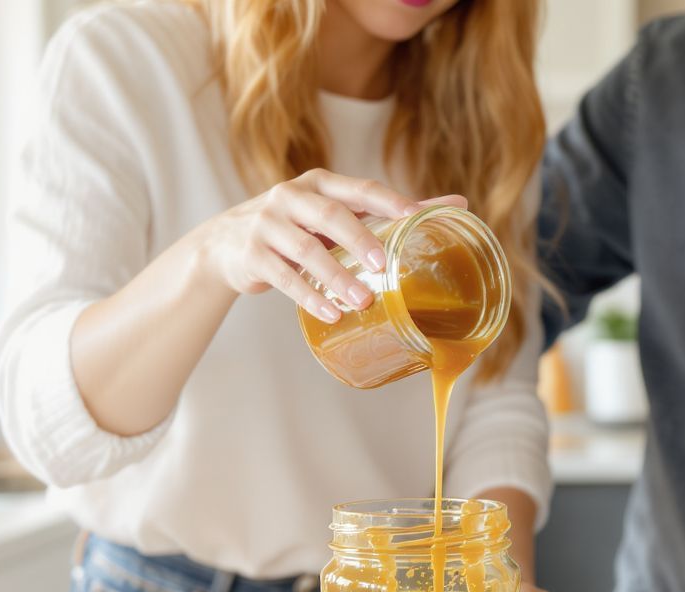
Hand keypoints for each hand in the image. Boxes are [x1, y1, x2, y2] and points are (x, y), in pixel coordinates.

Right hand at [196, 168, 465, 320]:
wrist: (226, 244)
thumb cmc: (299, 226)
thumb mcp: (336, 213)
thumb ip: (390, 212)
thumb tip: (459, 205)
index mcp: (322, 184)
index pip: (360, 189)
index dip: (388, 202)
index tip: (415, 217)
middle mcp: (292, 197)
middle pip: (330, 214)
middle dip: (358, 239)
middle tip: (384, 264)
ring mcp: (268, 224)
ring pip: (306, 249)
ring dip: (336, 276)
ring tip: (363, 301)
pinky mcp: (253, 255)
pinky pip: (283, 277)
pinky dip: (308, 297)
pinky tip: (330, 314)